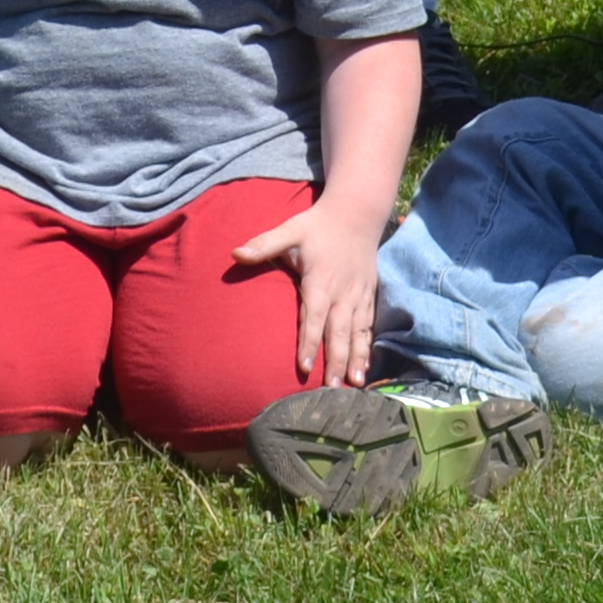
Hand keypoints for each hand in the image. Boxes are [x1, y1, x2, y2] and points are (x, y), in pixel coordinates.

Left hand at [231, 201, 382, 386]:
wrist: (357, 213)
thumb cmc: (317, 225)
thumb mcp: (290, 229)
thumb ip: (263, 244)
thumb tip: (234, 254)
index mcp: (320, 279)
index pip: (314, 317)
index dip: (309, 343)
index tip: (304, 368)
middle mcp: (342, 292)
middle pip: (339, 331)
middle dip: (336, 361)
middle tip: (332, 389)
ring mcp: (358, 295)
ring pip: (358, 333)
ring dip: (356, 359)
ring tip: (355, 385)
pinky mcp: (369, 296)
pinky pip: (369, 326)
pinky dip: (367, 347)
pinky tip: (366, 368)